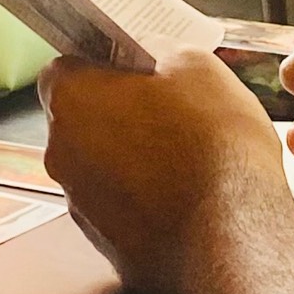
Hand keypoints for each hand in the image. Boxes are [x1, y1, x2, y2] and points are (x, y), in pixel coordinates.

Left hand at [41, 49, 285, 293]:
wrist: (232, 235)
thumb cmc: (215, 147)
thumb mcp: (198, 66)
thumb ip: (158, 52)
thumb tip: (147, 53)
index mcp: (73, 98)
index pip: (66, 68)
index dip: (104, 67)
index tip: (136, 72)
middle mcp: (61, 151)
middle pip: (83, 119)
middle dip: (120, 113)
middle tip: (173, 113)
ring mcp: (79, 202)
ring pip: (101, 165)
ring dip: (133, 159)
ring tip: (188, 159)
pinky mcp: (104, 242)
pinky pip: (120, 207)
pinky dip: (145, 200)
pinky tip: (188, 197)